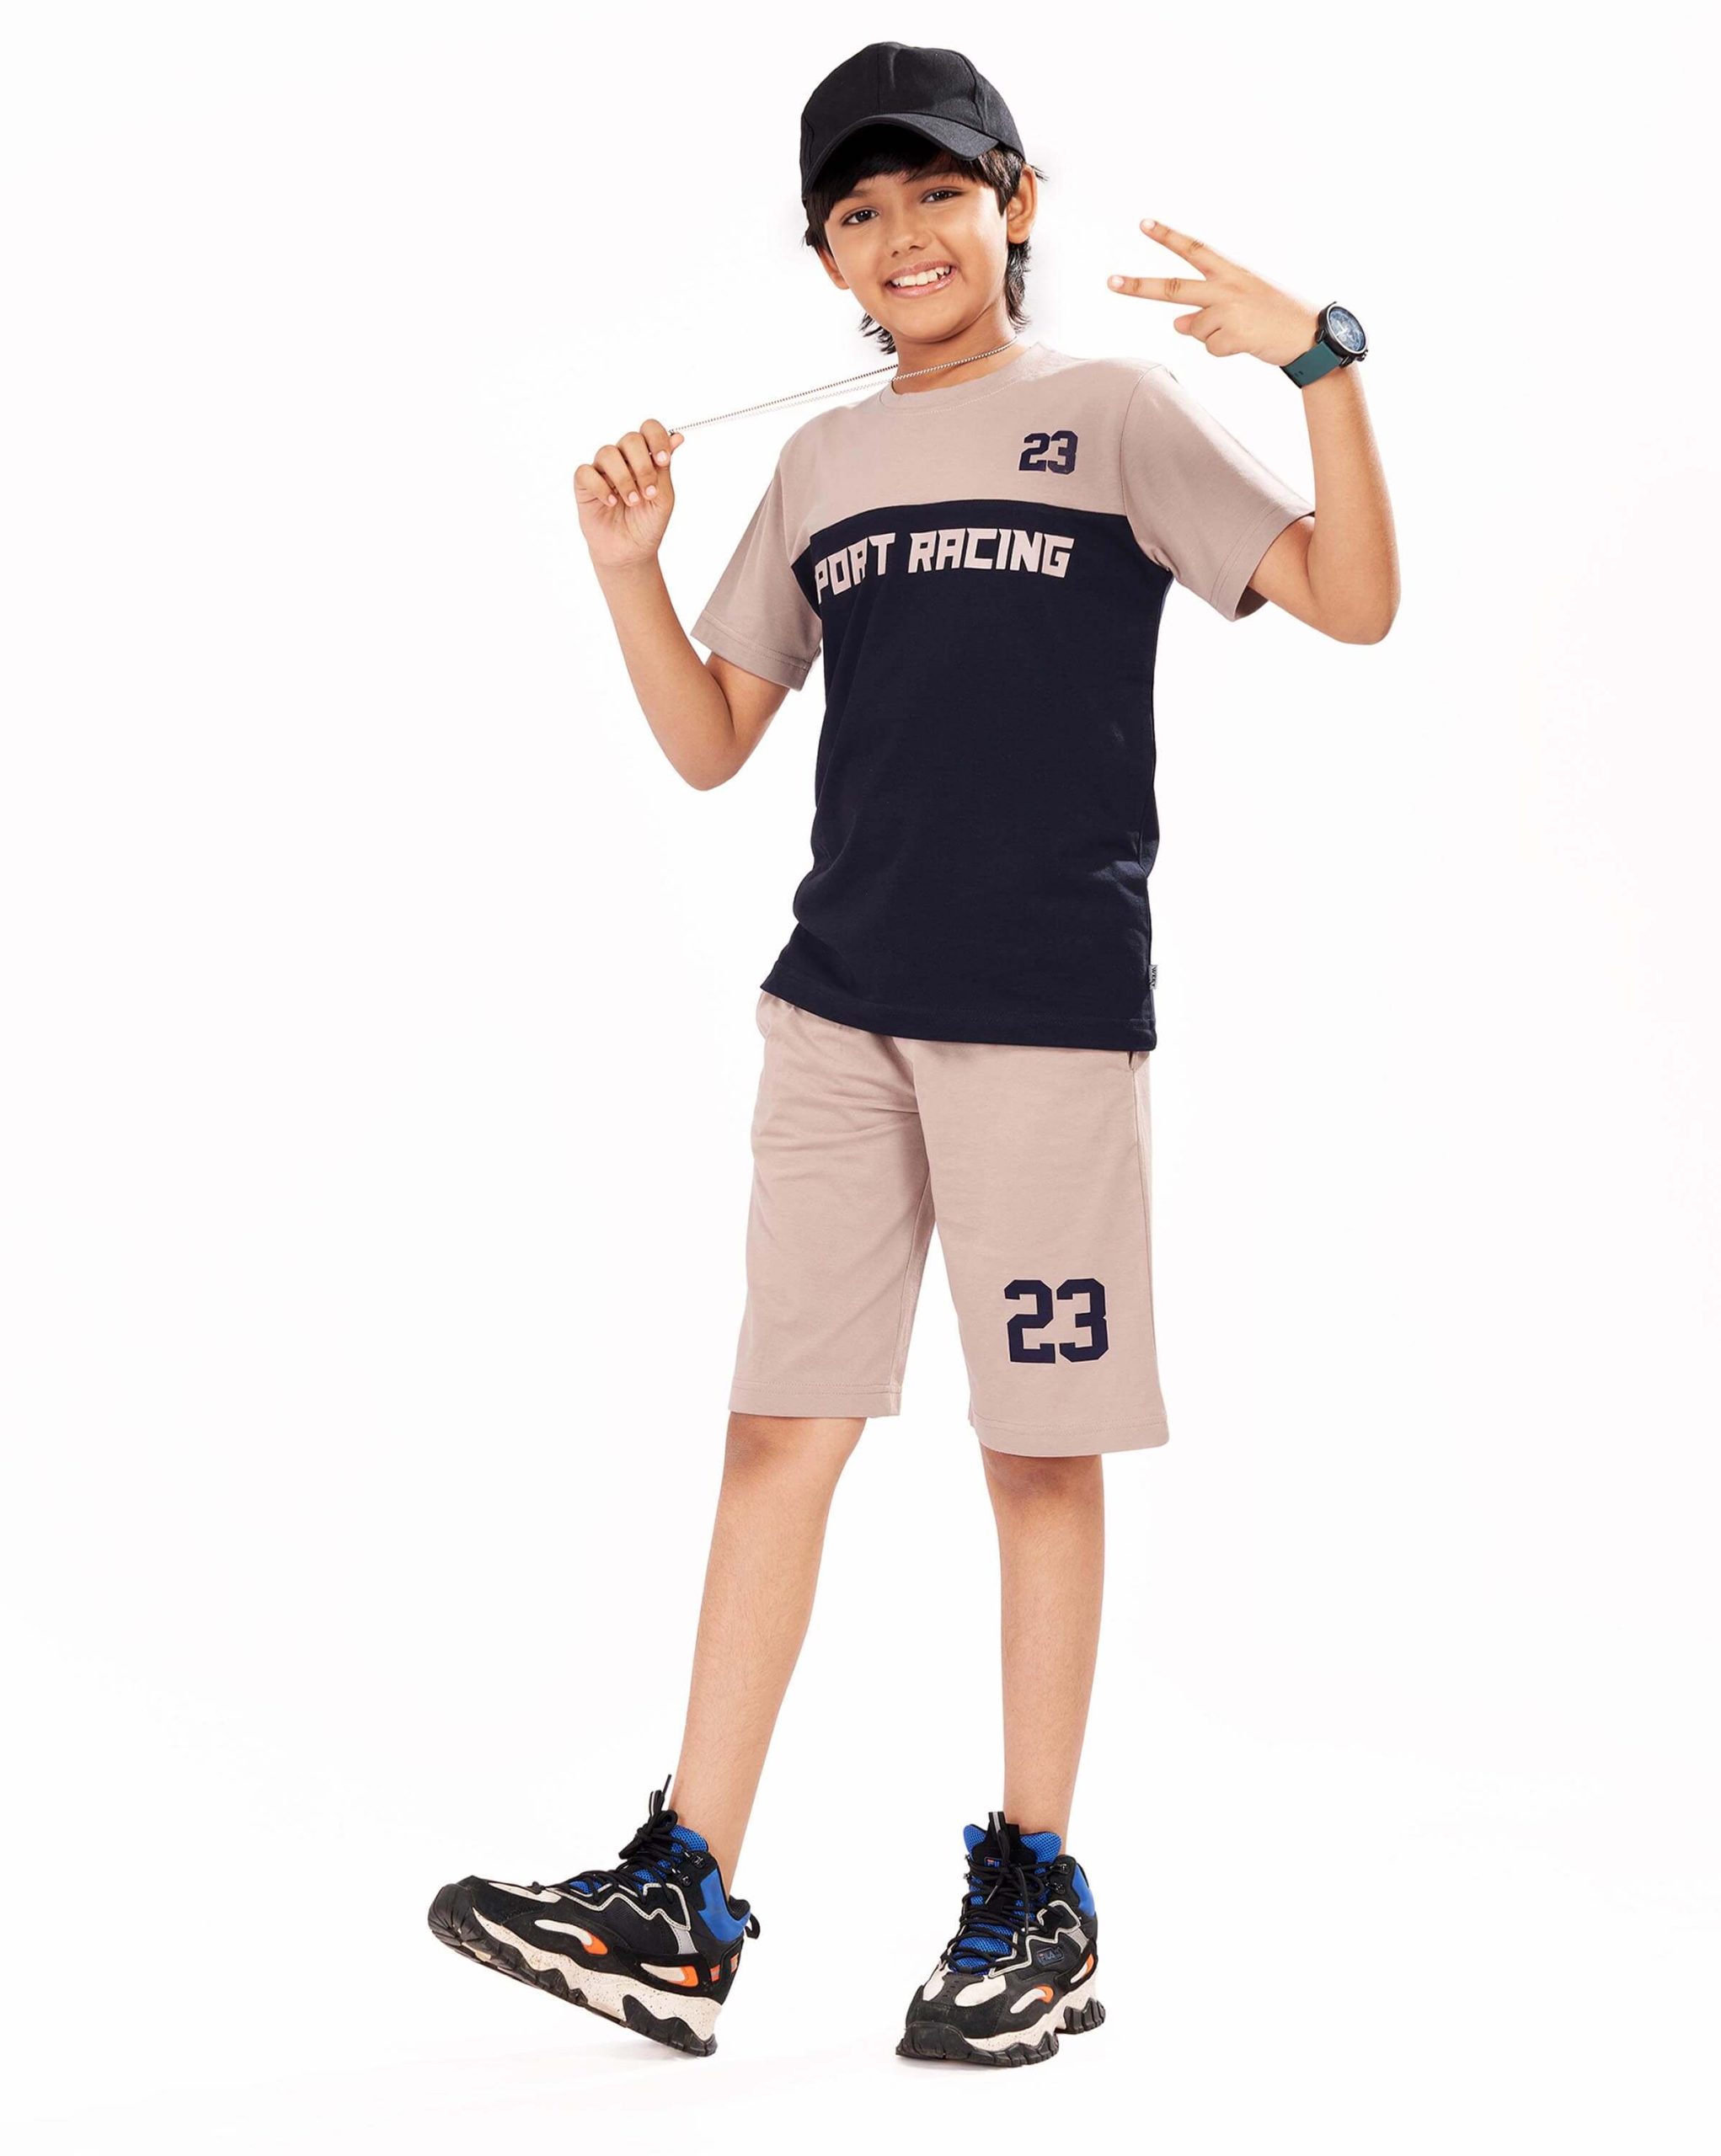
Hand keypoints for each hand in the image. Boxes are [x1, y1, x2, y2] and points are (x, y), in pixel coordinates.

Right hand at [574, 419, 684, 567]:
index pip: (648, 430)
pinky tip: (611, 503)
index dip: (656, 438)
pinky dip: (600, 487)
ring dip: (623, 479)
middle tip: (649, 492)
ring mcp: (602, 470)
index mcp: (644, 457)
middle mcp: (623, 459)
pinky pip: (586, 472)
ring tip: (632, 502)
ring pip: (607, 453)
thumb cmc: (647, 523)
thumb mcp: (663, 496)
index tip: (664, 460)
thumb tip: (677, 436)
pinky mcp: (585, 484)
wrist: (630, 552)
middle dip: (643, 465)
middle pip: (630, 439)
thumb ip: (665, 467)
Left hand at [1108, 220, 1319, 367]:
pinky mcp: (1235, 336)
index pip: (1194, 249)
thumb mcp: (1241, 304)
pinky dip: (1226, 350)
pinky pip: (1211, 348)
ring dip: (1213, 336)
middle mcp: (1226, 287)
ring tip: (1243, 330)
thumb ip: (1206, 309)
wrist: (1310, 336)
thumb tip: (1177, 324)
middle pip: (1173, 287)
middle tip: (1110, 281)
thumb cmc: (1275, 317)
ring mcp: (1229, 311)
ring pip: (1194, 328)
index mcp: (1231, 272)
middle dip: (1139, 286)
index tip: (1144, 224)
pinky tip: (1248, 342)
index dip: (1167, 237)